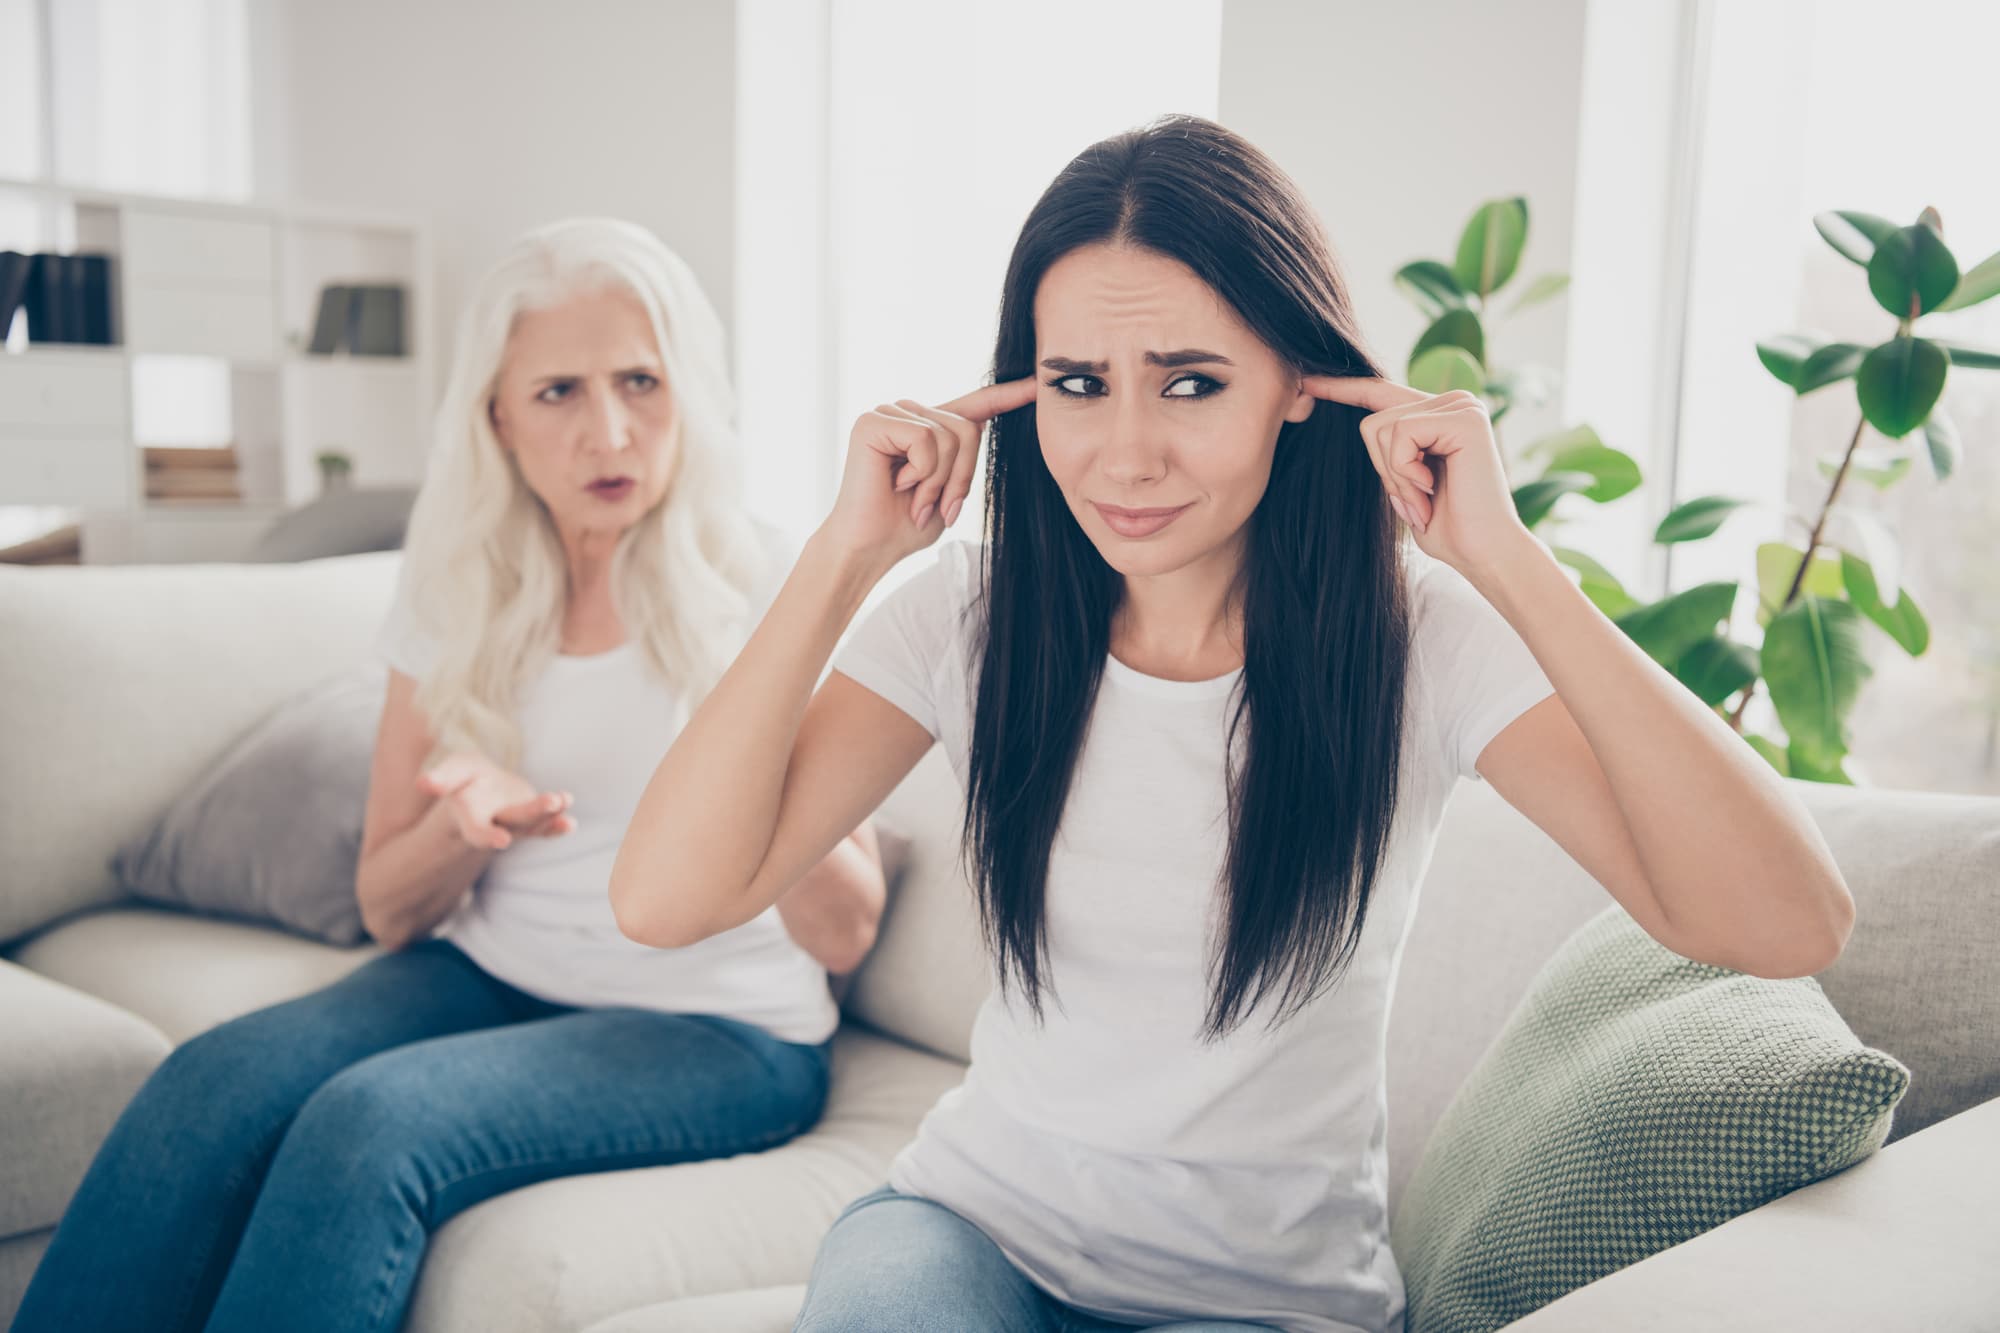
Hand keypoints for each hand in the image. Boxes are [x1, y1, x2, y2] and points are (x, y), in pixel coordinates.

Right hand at [417, 752, 574, 850]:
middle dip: (532, 814)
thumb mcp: (453, 771)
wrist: (483, 788)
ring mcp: (517, 825)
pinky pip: (547, 828)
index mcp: (470, 818)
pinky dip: (558, 827)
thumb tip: (423, 783)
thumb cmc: (465, 778)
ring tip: (563, 799)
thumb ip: (440, 779)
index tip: (502, 842)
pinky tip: (570, 823)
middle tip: (550, 802)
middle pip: (515, 823)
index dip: (487, 836)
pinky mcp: (533, 821)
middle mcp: (496, 825)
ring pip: (534, 823)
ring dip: (550, 814)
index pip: (477, 831)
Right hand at [817, 377, 1037, 568]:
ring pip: (950, 435)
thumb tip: (981, 426)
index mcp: (929, 429)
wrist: (869, 549)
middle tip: (936, 506)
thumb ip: (964, 461)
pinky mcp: (872, 421)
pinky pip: (925, 438)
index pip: (975, 406)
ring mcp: (889, 414)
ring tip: (913, 499)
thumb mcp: (950, 492)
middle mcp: (909, 414)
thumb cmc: (905, 526)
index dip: (1007, 396)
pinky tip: (896, 484)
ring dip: (939, 479)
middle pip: (969, 429)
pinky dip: (920, 471)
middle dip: (961, 476)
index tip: (1036, 384)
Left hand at [1302, 377, 1534, 576]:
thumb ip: (1388, 452)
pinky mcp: (1465, 418)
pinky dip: (1406, 471)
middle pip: (1373, 419)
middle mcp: (1454, 401)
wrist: (1484, 552)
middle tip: (1415, 502)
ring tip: (1425, 500)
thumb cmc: (1446, 526)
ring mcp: (1462, 406)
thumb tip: (1359, 427)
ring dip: (1395, 476)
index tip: (1307, 382)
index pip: (1381, 393)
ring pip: (1381, 428)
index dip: (1343, 389)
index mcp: (1439, 414)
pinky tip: (1433, 489)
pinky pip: (1401, 435)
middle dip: (1383, 470)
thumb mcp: (1404, 483)